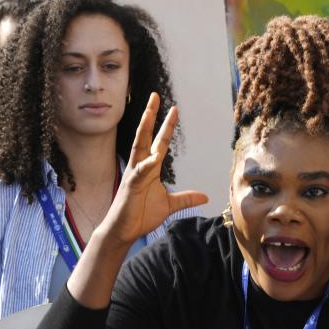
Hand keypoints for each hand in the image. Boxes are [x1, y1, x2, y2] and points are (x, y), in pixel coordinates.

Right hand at [100, 93, 207, 245]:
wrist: (123, 231)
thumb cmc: (141, 216)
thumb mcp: (170, 205)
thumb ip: (186, 199)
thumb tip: (204, 196)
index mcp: (150, 168)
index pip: (160, 142)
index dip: (167, 126)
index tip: (174, 109)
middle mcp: (140, 166)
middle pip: (145, 135)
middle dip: (151, 116)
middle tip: (156, 96)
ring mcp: (134, 175)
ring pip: (139, 146)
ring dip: (144, 128)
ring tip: (149, 111)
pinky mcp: (131, 187)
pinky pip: (139, 173)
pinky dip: (146, 165)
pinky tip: (153, 158)